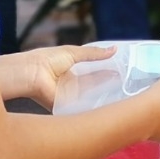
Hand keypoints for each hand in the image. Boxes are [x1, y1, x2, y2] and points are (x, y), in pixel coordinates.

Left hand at [0, 45, 115, 107]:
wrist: (31, 73)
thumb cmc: (47, 60)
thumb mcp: (73, 53)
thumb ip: (93, 53)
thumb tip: (114, 49)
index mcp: (73, 73)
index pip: (94, 74)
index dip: (108, 73)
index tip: (124, 73)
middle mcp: (73, 86)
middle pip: (95, 88)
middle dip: (110, 87)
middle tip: (129, 86)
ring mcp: (70, 98)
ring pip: (91, 99)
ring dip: (104, 97)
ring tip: (124, 96)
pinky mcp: (67, 108)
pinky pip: (82, 109)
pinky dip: (93, 108)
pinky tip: (109, 108)